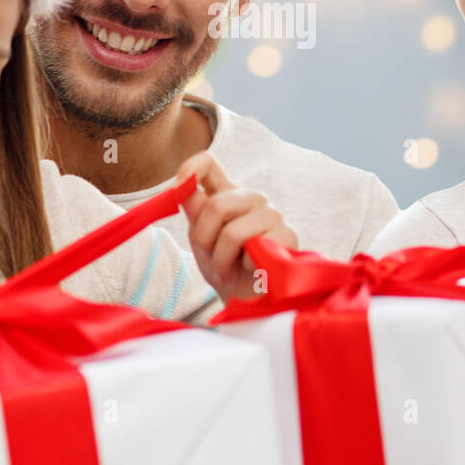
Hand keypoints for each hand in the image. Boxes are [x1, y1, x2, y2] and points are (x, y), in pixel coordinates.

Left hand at [176, 151, 297, 303]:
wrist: (248, 301)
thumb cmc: (225, 267)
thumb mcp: (201, 239)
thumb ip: (195, 211)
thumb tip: (181, 185)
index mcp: (227, 194)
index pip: (208, 164)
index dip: (190, 169)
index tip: (177, 189)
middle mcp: (251, 198)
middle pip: (216, 206)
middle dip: (204, 239)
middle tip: (211, 258)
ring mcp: (272, 214)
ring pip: (232, 232)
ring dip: (222, 260)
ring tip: (229, 269)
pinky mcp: (287, 235)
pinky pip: (253, 250)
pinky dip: (245, 267)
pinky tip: (253, 271)